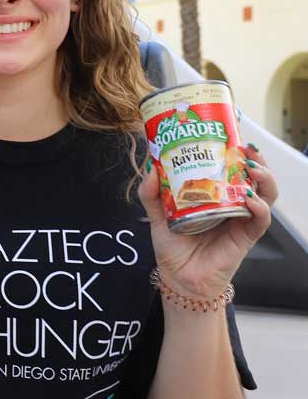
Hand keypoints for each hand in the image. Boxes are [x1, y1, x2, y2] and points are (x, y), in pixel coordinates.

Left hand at [138, 144, 277, 298]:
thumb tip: (150, 168)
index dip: (236, 152)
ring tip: (253, 168)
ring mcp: (239, 220)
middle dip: (255, 161)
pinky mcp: (244, 238)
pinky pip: (259, 221)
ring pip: (264, 195)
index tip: (233, 135)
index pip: (231, 169)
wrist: (178, 279)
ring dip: (263, 179)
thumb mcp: (157, 215)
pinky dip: (258, 208)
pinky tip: (249, 199)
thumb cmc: (172, 247)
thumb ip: (151, 194)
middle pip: (253, 178)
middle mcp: (230, 205)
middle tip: (247, 148)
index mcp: (213, 196)